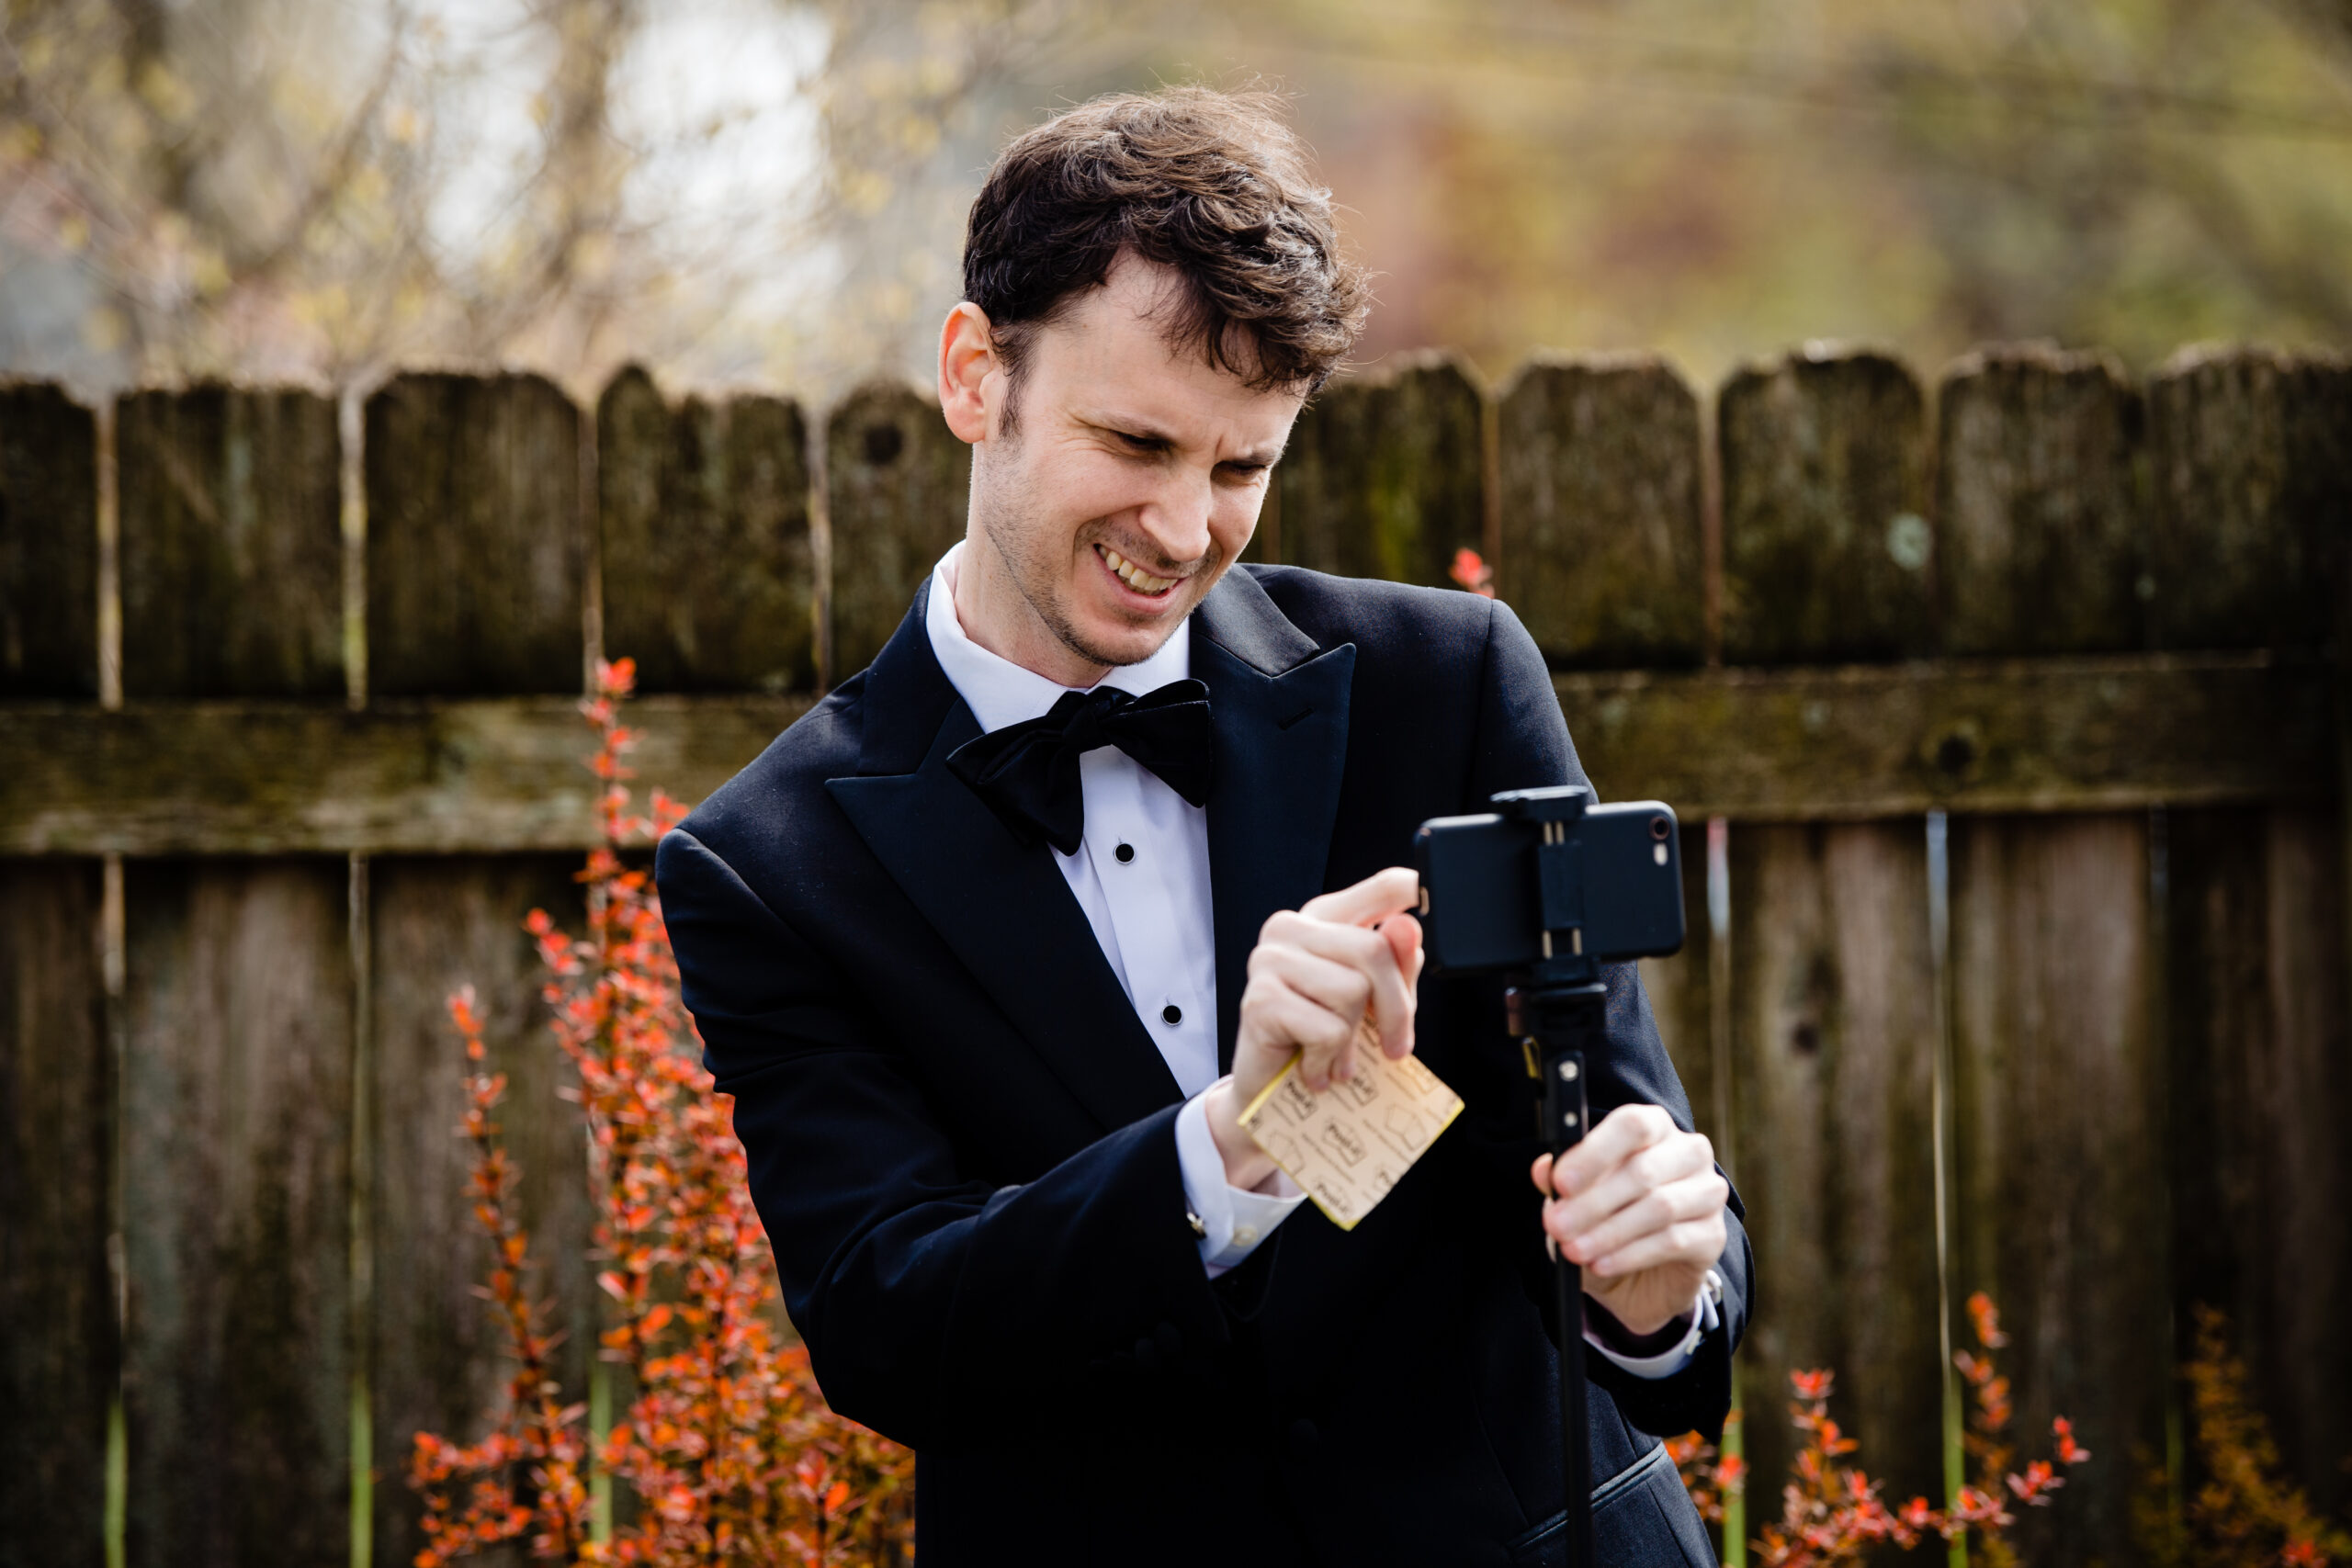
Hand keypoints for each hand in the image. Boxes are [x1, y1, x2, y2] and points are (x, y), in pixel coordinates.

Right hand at [1202, 867, 1424, 1189]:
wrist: (1269, 1093)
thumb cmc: (1325, 1041)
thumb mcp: (1375, 1003)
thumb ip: (1396, 965)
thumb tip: (1408, 927)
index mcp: (1326, 918)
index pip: (1383, 886)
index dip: (1413, 887)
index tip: (1429, 891)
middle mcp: (1291, 927)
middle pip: (1375, 951)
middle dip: (1396, 1010)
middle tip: (1394, 1047)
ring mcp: (1269, 960)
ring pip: (1352, 991)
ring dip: (1353, 1041)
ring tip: (1336, 1056)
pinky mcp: (1259, 1000)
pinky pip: (1328, 1029)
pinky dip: (1329, 1060)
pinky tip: (1314, 1068)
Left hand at [1530, 1105, 1727, 1336]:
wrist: (1643, 1275)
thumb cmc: (1610, 1217)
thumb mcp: (1578, 1199)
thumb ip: (1563, 1180)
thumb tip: (1543, 1169)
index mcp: (1655, 1128)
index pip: (1632, 1125)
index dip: (1594, 1152)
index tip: (1560, 1182)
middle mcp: (1689, 1153)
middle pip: (1643, 1170)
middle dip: (1592, 1202)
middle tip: (1556, 1225)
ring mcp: (1707, 1193)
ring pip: (1659, 1208)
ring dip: (1608, 1232)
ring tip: (1573, 1249)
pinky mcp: (1713, 1235)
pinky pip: (1672, 1241)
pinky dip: (1629, 1254)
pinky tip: (1601, 1263)